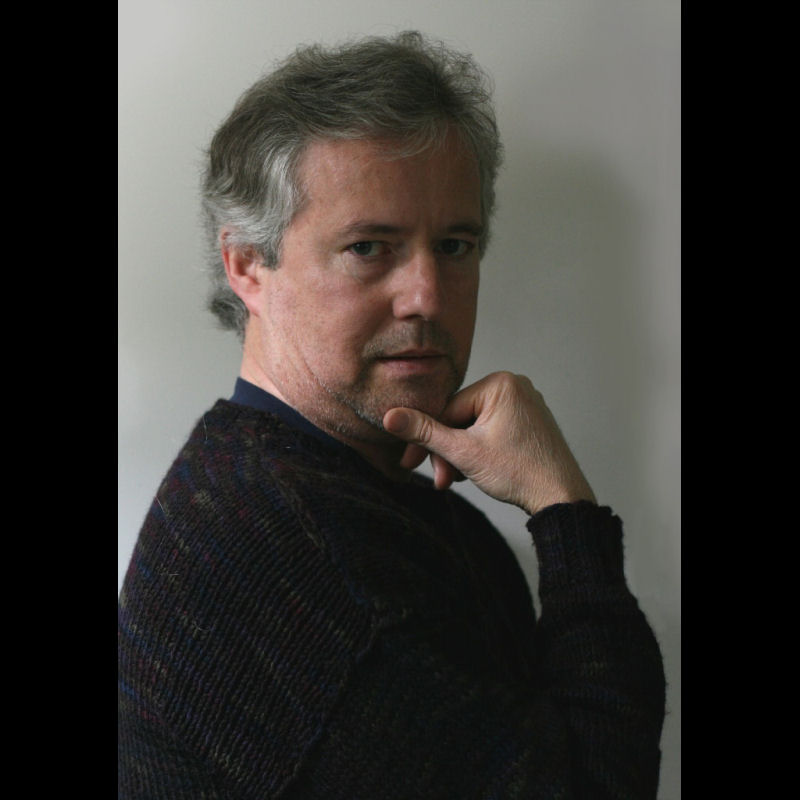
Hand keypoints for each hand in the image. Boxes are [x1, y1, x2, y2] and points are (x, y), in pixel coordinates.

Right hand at [383, 371, 595, 515]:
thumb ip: (424, 432)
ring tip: (458, 479)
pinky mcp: (530, 421)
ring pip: (475, 426)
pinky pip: (493, 430)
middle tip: (440, 480)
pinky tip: (476, 471)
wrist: (562, 497)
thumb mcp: (463, 453)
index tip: (410, 463)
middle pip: (460, 418)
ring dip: (461, 454)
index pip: (447, 409)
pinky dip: (480, 450)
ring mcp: (525, 403)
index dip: (427, 439)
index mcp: (500, 383)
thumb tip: (390, 416)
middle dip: (447, 451)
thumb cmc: (519, 473)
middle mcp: (515, 386)